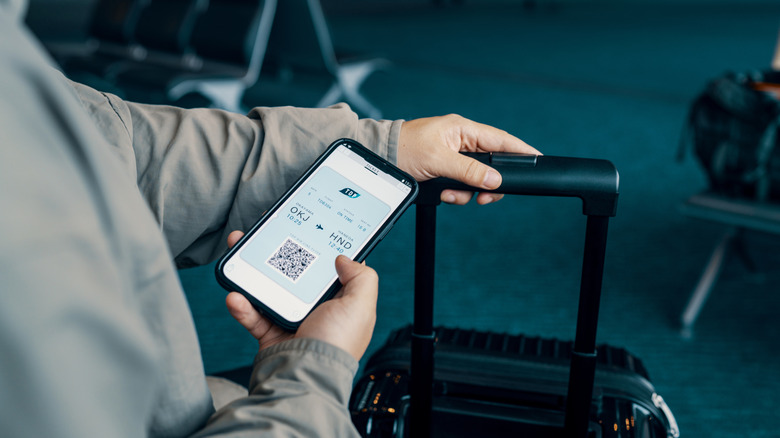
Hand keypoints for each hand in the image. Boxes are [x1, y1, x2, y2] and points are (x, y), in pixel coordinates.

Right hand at [224, 231, 377, 360]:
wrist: (306, 379)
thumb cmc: (336, 345)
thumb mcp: (361, 306)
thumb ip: (361, 278)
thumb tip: (345, 258)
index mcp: (341, 303)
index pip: (330, 270)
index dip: (320, 249)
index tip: (306, 229)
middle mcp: (317, 311)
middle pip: (295, 274)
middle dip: (278, 254)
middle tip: (264, 236)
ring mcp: (292, 322)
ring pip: (269, 289)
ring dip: (253, 272)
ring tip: (241, 255)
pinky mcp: (270, 335)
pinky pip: (252, 315)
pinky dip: (242, 304)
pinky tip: (235, 294)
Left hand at [398, 114, 539, 204]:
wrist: (380, 158)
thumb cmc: (404, 149)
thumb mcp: (438, 160)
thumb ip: (469, 170)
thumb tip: (494, 179)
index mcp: (463, 130)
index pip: (501, 140)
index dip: (520, 151)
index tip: (538, 160)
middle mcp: (462, 141)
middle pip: (492, 165)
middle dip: (487, 184)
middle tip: (483, 197)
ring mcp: (455, 156)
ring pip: (477, 179)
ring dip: (467, 192)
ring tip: (451, 194)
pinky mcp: (446, 170)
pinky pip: (462, 185)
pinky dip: (456, 194)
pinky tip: (444, 194)